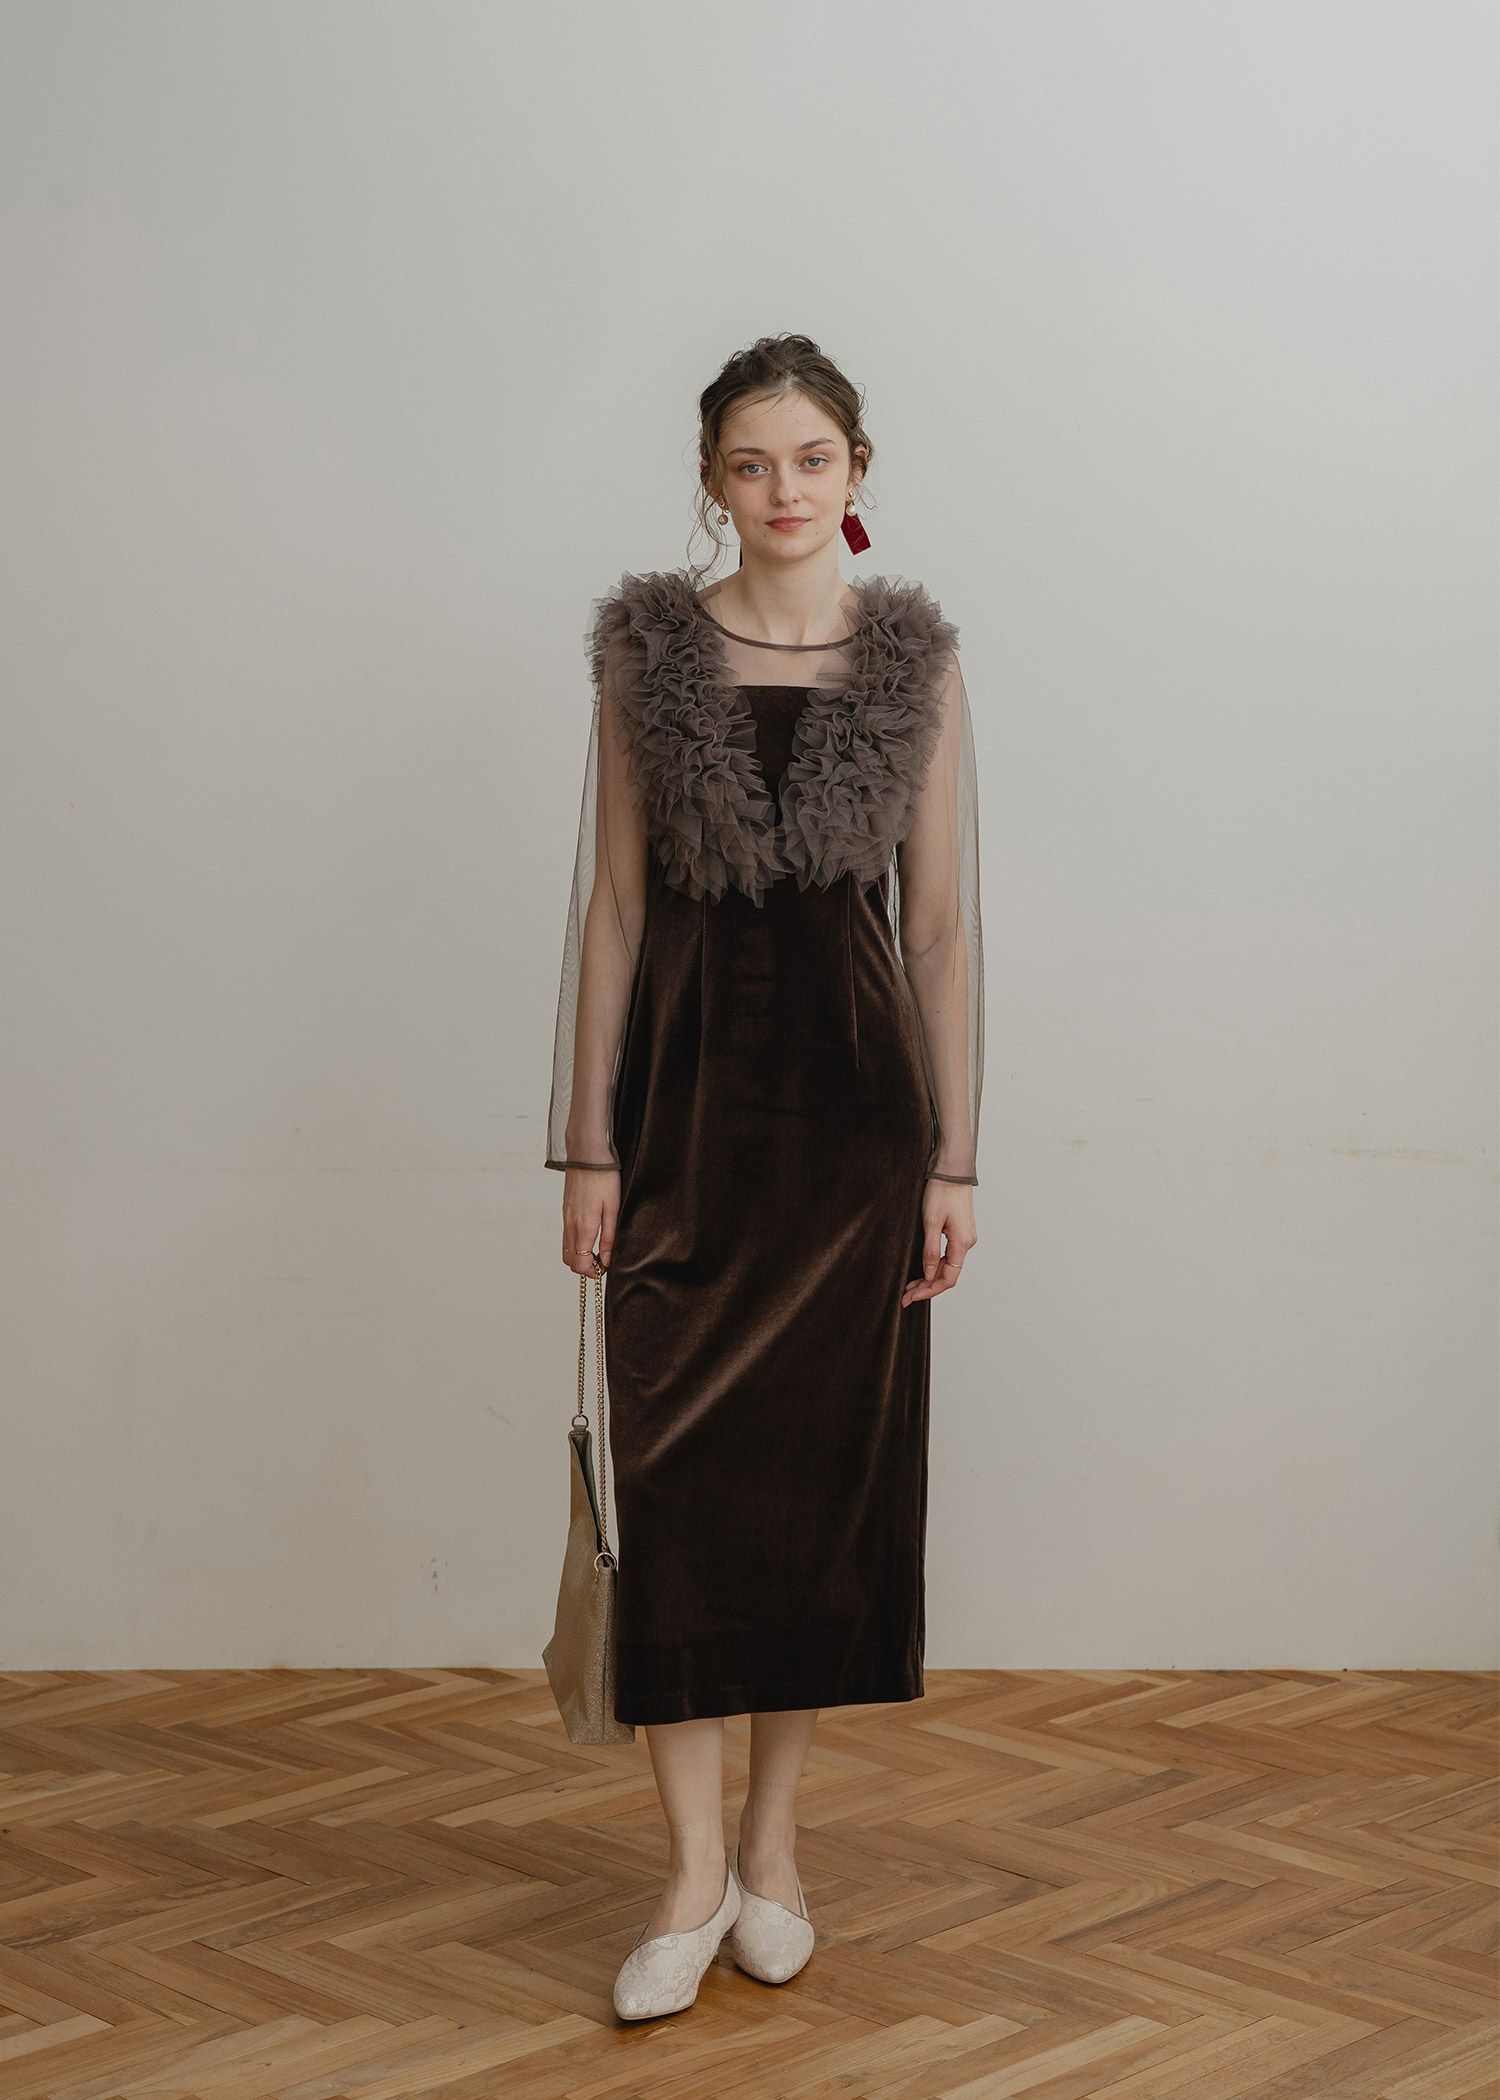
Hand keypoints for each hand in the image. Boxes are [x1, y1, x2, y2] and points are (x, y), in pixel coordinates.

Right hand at [562, 1165, 619, 1275]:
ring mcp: (566, 1218)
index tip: (604, 1268)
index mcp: (584, 1227)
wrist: (586, 1155)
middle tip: (601, 1260)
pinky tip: (590, 1234)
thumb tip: (606, 1260)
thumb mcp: (613, 1209)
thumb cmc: (604, 1179)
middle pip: (569, 1261)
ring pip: (566, 1249)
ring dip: (578, 1255)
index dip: (591, 1273)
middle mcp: (571, 1225)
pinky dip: (575, 1244)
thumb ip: (609, 1237)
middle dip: (584, 1266)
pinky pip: (566, 1236)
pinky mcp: (565, 1210)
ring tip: (597, 1249)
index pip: (579, 1264)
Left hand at [901, 1179, 976, 1306]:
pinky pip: (948, 1256)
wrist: (952, 1170)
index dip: (929, 1291)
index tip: (911, 1297)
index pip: (948, 1278)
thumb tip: (929, 1275)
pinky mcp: (959, 1231)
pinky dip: (935, 1265)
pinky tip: (922, 1269)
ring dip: (930, 1277)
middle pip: (948, 1275)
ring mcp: (964, 1237)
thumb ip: (930, 1251)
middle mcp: (967, 1243)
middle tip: (906, 1295)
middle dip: (927, 1287)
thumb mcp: (931, 1222)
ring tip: (910, 1285)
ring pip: (947, 1266)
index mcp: (962, 1243)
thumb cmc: (941, 1191)